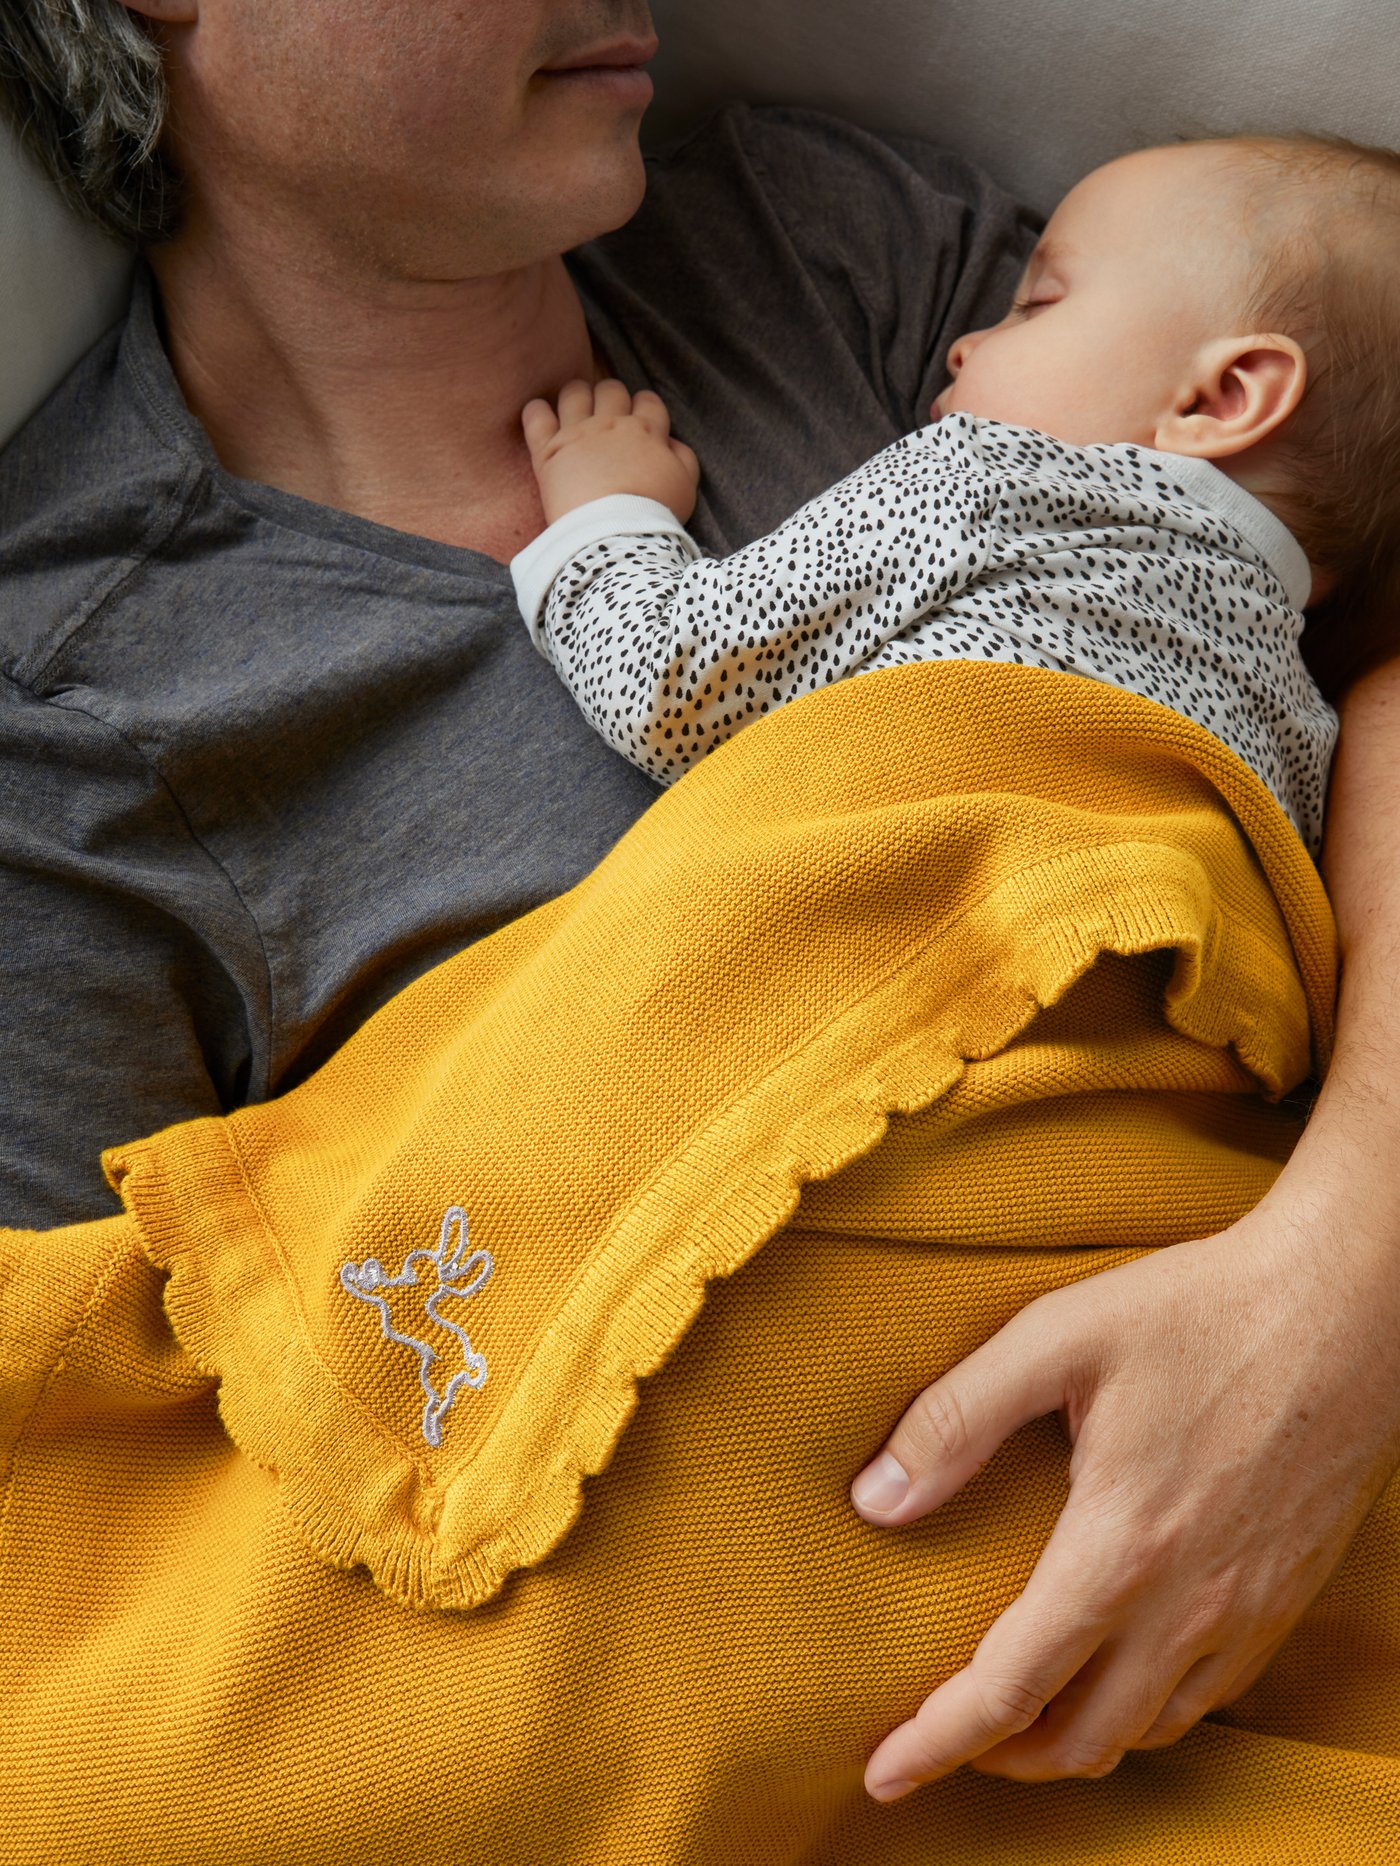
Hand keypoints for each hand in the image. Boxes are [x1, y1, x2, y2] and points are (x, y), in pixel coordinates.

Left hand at [522, 377, 699, 526]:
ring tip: (573, 413)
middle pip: (611, 389)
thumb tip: (670, 441)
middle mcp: (611, 424)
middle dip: (609, 397)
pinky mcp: (548, 450)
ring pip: (574, 392)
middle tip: (605, 418)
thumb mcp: (685, 488)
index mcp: (645, 431)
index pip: (647, 401)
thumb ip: (683, 458)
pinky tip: (540, 419)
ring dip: (575, 397)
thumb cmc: (654, 517)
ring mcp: (577, 433)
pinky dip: (536, 412)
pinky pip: (535, 414)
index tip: (638, 423)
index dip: (643, 408)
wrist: (615, 534)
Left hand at [850, 1199, 1399, 1795]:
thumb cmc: (1198, 1309)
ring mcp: (1247, 1611)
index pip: (1009, 1687)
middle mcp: (1188, 1606)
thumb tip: (874, 1500)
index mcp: (1119, 1548)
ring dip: (1070, 1742)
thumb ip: (956, 1418)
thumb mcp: (1056, 1337)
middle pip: (1078, 1739)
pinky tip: (1113, 1672)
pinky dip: (1142, 1714)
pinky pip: (1205, 1698)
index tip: (882, 1774)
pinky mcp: (1285, 1597)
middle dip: (997, 1757)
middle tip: (941, 1735)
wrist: (1347, 1306)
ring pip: (1146, 1731)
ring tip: (1014, 1716)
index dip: (936, 1742)